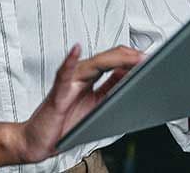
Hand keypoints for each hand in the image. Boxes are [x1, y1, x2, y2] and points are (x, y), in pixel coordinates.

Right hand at [9, 44, 144, 163]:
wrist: (38, 140)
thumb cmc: (63, 123)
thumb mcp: (96, 104)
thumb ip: (109, 88)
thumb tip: (128, 74)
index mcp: (89, 78)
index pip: (113, 61)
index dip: (132, 58)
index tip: (151, 59)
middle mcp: (79, 75)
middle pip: (107, 59)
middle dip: (129, 57)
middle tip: (148, 58)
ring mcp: (68, 82)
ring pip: (93, 64)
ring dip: (114, 58)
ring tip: (131, 57)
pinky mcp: (58, 93)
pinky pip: (64, 74)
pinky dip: (70, 60)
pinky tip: (76, 50)